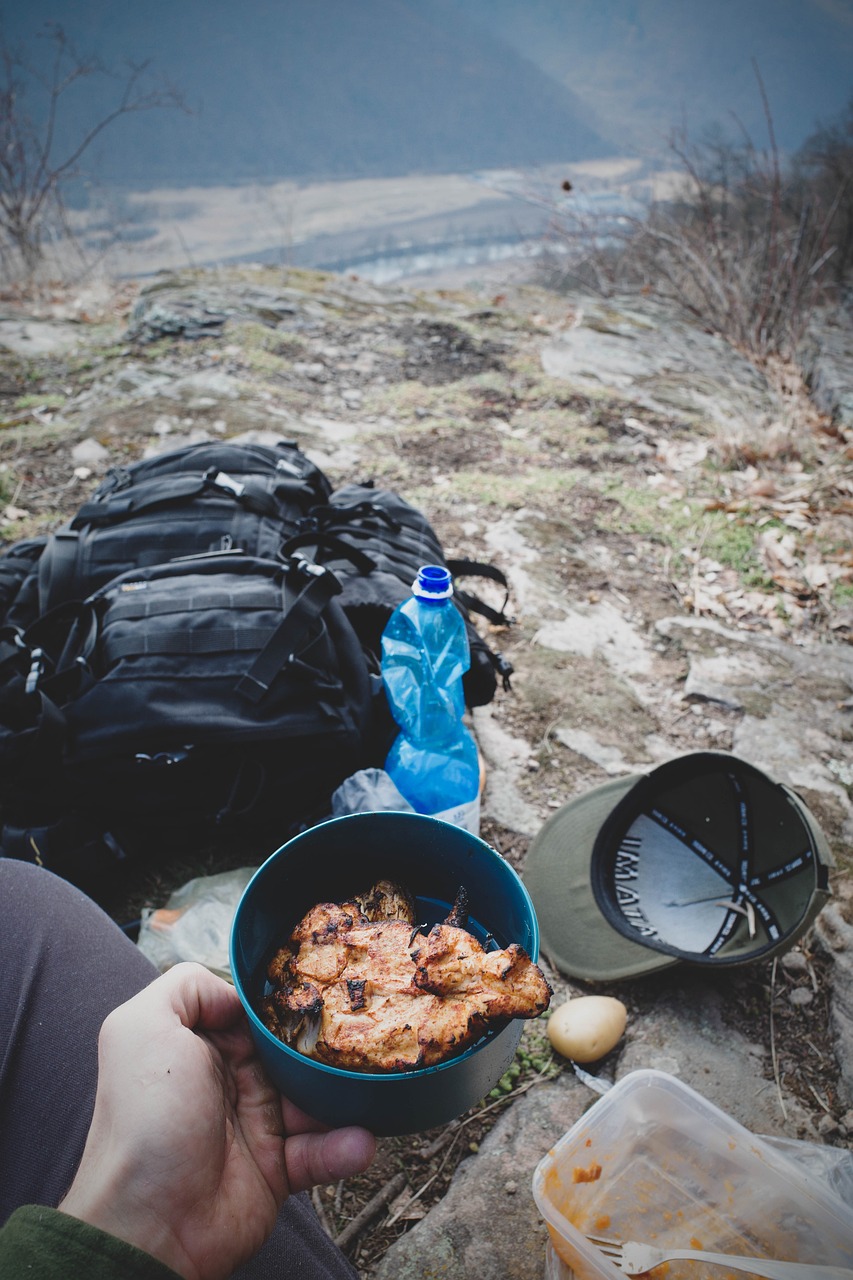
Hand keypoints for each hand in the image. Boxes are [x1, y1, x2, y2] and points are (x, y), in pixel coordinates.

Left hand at [59, 962, 375, 1279]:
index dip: (286, 1001)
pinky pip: (321, 1151)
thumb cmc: (143, 1122)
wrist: (149, 1224)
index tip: (321, 991)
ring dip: (344, 1096)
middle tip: (360, 1037)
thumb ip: (187, 988)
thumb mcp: (142, 1027)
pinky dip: (344, 1147)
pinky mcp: (275, 1169)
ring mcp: (255, 1124)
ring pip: (317, 1097)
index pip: (255, 1010)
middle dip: (327, 1045)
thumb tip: (237, 994)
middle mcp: (230, 1079)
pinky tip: (358, 1141)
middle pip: (294, 1050)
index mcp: (200, 1044)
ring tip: (367, 1091)